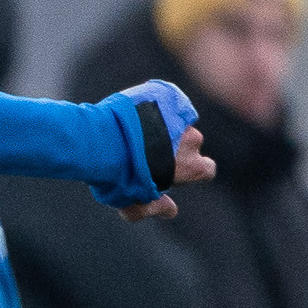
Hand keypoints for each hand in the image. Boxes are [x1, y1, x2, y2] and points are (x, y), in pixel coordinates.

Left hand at [112, 79, 212, 221]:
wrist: (102, 140)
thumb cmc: (118, 177)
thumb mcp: (133, 202)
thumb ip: (154, 208)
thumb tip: (171, 210)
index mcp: (192, 166)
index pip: (206, 169)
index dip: (193, 170)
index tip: (176, 170)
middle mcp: (192, 139)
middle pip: (190, 144)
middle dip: (174, 147)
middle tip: (145, 150)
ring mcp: (179, 117)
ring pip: (176, 122)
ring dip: (161, 126)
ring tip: (134, 131)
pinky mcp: (166, 97)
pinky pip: (165, 101)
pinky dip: (153, 107)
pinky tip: (132, 114)